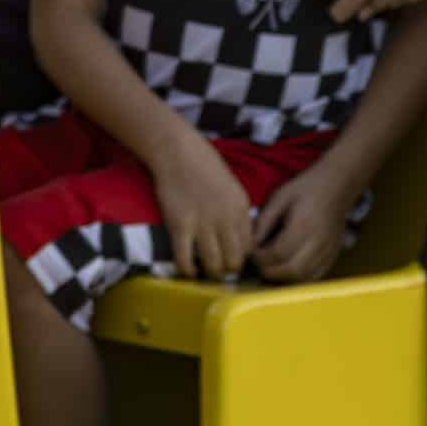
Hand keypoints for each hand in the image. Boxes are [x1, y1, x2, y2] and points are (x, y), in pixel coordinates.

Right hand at [151, 138, 254, 280]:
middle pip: (234, 262)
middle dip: (227, 271)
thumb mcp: (234, 190)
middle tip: (217, 270)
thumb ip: (239, 216)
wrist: (178, 152)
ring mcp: (203, 223)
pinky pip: (185, 260)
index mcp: (241, 209)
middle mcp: (226, 218)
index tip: (230, 261)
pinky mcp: (180, 225)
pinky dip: (187, 270)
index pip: (248, 249)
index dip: (240, 260)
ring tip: (203, 272)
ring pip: (213, 266)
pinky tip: (187, 269)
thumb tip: (240, 244)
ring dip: (209, 274)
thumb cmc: (205, 169)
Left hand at [252, 162, 357, 282]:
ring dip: (283, 278)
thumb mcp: (279, 198)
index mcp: (304, 225)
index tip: (252, 253)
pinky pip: (314, 277)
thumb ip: (264, 222)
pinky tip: (287, 268)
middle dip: (270, 272)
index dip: (261, 258)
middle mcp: (319, 242)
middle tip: (258, 263)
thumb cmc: (306, 188)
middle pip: (292, 271)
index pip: (278, 253)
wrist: (338, 186)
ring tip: (271, 266)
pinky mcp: (333, 256)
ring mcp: (328, 251)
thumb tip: (250, 245)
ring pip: (303, 278)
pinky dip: (298, 278)